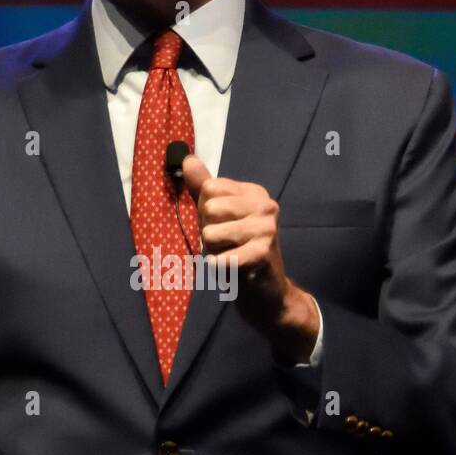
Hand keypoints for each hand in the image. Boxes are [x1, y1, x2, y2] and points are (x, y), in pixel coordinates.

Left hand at [180, 156, 318, 363]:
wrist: (268, 295)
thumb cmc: (239, 252)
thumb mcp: (220, 218)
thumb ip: (203, 189)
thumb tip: (187, 159)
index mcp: (255, 192)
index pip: (208, 189)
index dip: (206, 214)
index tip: (226, 228)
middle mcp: (265, 205)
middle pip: (208, 210)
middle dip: (209, 233)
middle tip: (228, 246)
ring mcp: (266, 229)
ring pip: (210, 234)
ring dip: (214, 252)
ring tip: (232, 257)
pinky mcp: (261, 254)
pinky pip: (219, 259)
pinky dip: (219, 269)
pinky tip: (234, 272)